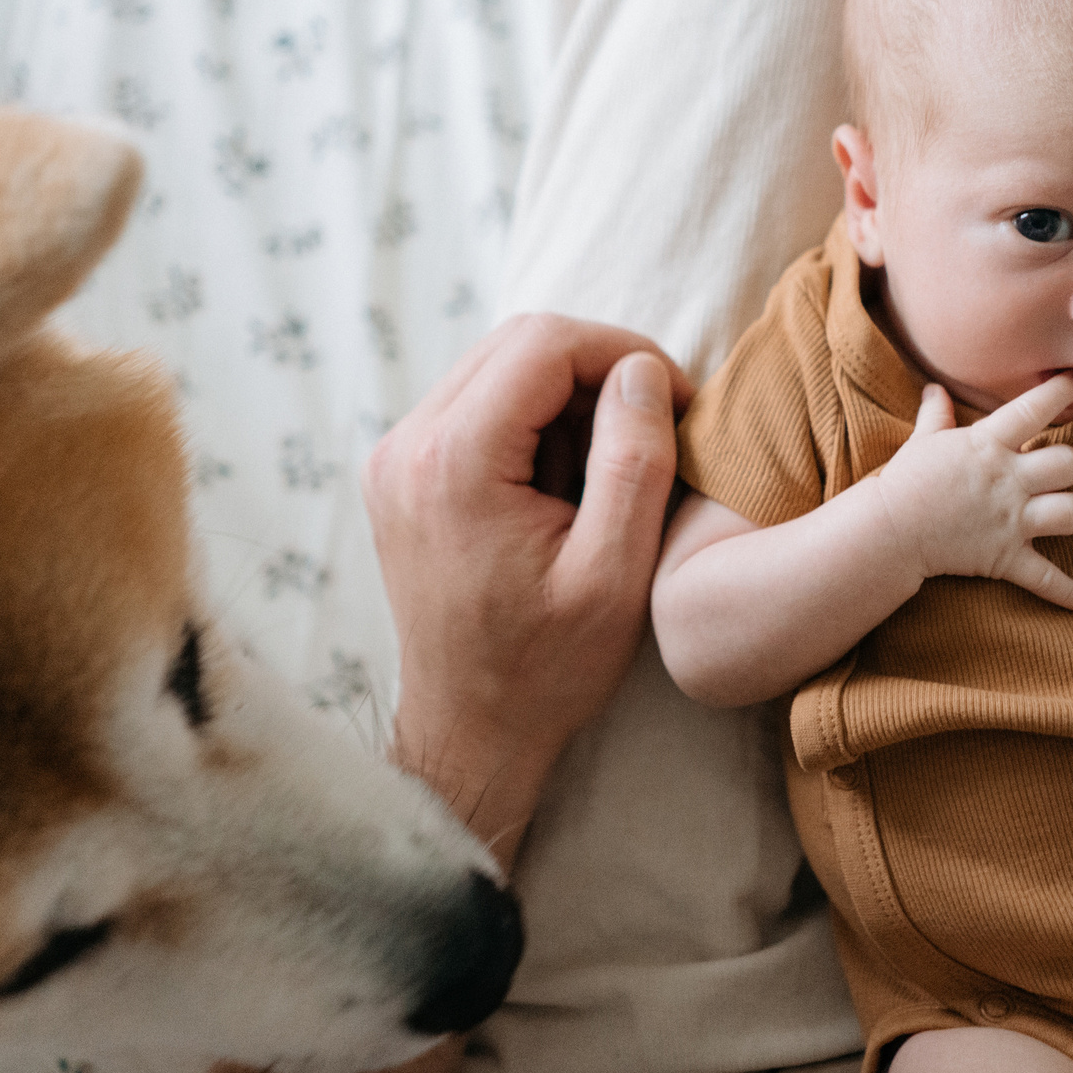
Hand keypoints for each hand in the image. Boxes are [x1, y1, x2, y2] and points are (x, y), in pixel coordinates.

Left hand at [363, 313, 689, 864]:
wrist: (469, 730)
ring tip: (610, 462)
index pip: (546, 343)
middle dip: (597, 368)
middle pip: (517, 342)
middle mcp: (408, 444)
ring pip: (496, 365)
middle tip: (654, 424)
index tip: (676, 400)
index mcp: (455, 461)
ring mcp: (395, 456)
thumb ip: (633, 461)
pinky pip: (475, 403)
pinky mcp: (400, 472)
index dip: (625, 353)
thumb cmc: (546, 668)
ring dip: (565, 394)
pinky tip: (564, 479)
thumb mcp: (614, 574)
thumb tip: (640, 372)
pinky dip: (531, 419)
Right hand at [872, 374, 1072, 611]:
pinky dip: (1069, 593)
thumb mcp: (922, 442)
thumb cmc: (905, 482)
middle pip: (1067, 464)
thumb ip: (936, 415)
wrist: (889, 531)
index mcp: (988, 446)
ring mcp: (1010, 521)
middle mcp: (1007, 481)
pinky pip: (1047, 578)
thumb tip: (934, 389)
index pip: (1034, 409)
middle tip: (1050, 473)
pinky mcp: (1006, 558)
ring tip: (1063, 513)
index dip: (1061, 392)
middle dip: (1066, 467)